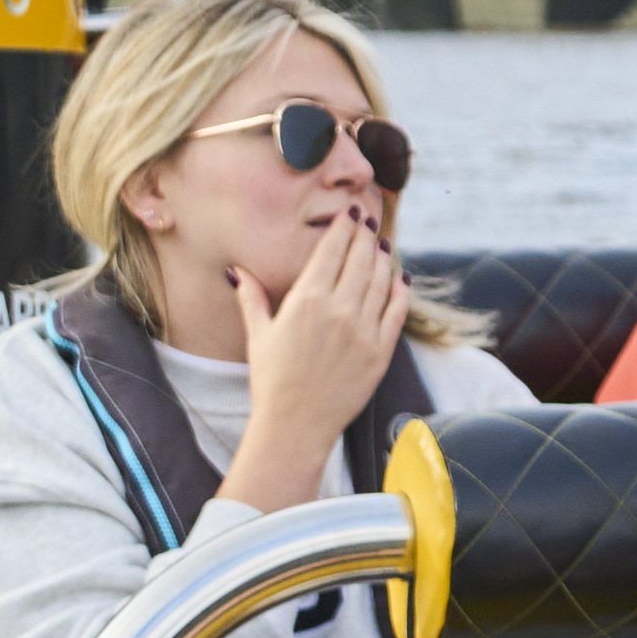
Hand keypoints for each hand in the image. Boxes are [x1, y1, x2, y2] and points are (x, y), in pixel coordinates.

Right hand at [219, 210, 404, 507]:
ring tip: (382, 244)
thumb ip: (252, 298)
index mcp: (305, 301)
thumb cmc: (271, 381)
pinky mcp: (381, 351)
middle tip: (369, 221)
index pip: (331, 251)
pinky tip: (398, 278)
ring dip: (383, 258)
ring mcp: (363, 330)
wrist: (295, 425)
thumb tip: (237, 270)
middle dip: (365, 235)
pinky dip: (400, 290)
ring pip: (381, 280)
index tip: (350, 212)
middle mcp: (338, 310)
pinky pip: (397, 310)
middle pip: (360, 259)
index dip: (344, 228)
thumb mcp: (258, 335)